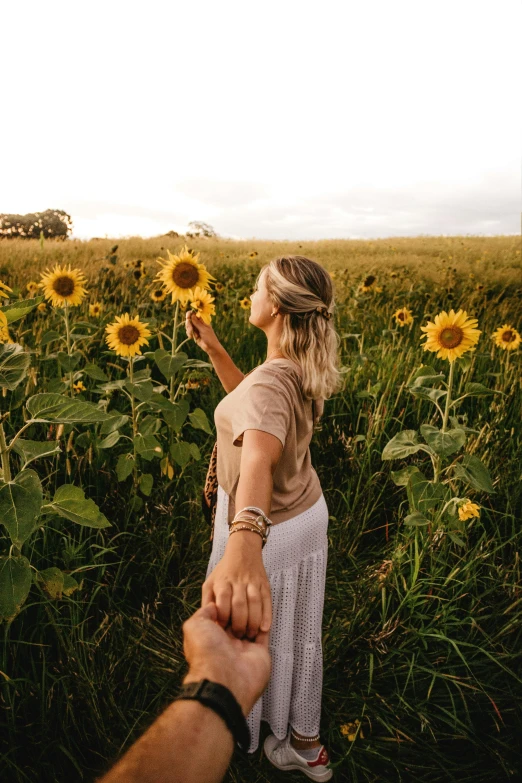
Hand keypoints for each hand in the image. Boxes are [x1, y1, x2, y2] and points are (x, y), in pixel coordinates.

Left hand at [182, 601, 270, 715]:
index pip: (221, 617)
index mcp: (211, 637)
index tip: (230, 596)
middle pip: (236, 621)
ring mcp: (243, 649)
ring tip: (253, 608)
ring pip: (250, 626)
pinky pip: (264, 636)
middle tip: (244, 601)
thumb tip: (212, 605)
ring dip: (253, 616)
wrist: (223, 677)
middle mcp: (227, 644)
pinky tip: (263, 616)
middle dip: (240, 611)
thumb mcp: (195, 626)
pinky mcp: (259, 653)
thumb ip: (203, 613)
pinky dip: (265, 625)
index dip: (225, 606)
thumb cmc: (206, 653)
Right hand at [185, 310, 221, 354]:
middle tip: (190, 330)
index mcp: (202, 320)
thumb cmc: (210, 337)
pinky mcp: (194, 333)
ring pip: (188, 325)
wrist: (211, 347)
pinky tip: (191, 337)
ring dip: (189, 330)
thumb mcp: (203, 330)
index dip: (190, 314)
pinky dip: (189, 334)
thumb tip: (192, 314)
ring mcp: (196, 328)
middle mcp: (198, 323)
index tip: (188, 317)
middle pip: (189, 319)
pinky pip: (188, 331)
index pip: (194, 313)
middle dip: (188, 324)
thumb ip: (197, 323)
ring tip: (192, 336)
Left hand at [201, 546, 271, 639]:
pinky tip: (264, 628)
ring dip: (253, 621)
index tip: (222, 629)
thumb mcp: (209, 583)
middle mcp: (238, 582)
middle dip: (239, 623)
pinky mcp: (265, 585)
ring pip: (255, 603)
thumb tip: (208, 621)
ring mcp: (253, 583)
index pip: (223, 600)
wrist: (243, 551)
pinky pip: (267, 601)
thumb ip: (207, 601)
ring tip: (250, 634)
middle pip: (239, 604)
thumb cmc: (223, 572)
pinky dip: (267, 615)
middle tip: (238, 636)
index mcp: (222, 582)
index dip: (223, 616)